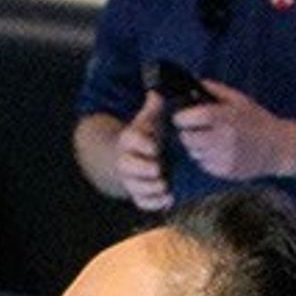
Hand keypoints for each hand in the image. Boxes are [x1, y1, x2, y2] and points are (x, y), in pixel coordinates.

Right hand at [113, 93, 174, 211]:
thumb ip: (154, 108)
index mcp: (129, 139)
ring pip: (134, 187)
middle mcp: (127, 160)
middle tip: (158, 169)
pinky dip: (154, 203)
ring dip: (149, 188)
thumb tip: (158, 91)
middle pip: (127, 166)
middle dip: (143, 168)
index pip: (130, 140)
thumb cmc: (146, 137)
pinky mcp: (138, 193)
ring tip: (164, 185)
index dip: (141, 144)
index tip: (155, 146)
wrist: (133, 157)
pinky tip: (169, 199)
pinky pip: (141, 202)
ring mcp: (131, 178)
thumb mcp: (149, 120)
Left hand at [167, 76, 295, 184]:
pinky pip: (203, 164)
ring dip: (196, 146)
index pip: (188, 118)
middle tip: (195, 129)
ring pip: (193, 152)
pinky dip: (206, 158)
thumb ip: (216, 90)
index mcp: (225, 117)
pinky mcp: (225, 171)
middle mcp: (223, 138)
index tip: (181, 116)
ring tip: (211, 139)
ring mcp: (224, 157)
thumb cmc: (258, 120)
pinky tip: (220, 151)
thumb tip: (194, 83)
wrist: (279, 147)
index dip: (180, 117)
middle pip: (186, 138)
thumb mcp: (240, 99)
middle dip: (186, 132)